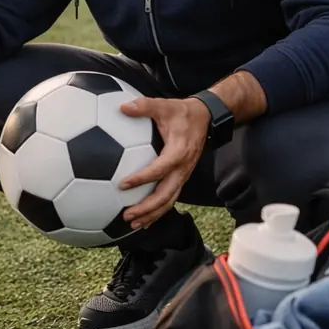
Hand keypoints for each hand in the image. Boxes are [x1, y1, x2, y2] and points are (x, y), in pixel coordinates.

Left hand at [118, 97, 211, 228]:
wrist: (206, 117)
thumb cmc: (182, 112)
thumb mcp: (164, 105)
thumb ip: (144, 106)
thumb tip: (122, 107)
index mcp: (178, 152)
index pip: (159, 170)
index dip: (141, 179)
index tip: (123, 184)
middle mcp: (182, 168)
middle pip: (165, 195)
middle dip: (147, 208)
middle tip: (127, 215)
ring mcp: (183, 175)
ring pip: (169, 201)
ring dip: (152, 214)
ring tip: (134, 223)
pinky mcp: (182, 177)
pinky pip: (171, 197)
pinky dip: (158, 210)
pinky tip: (145, 219)